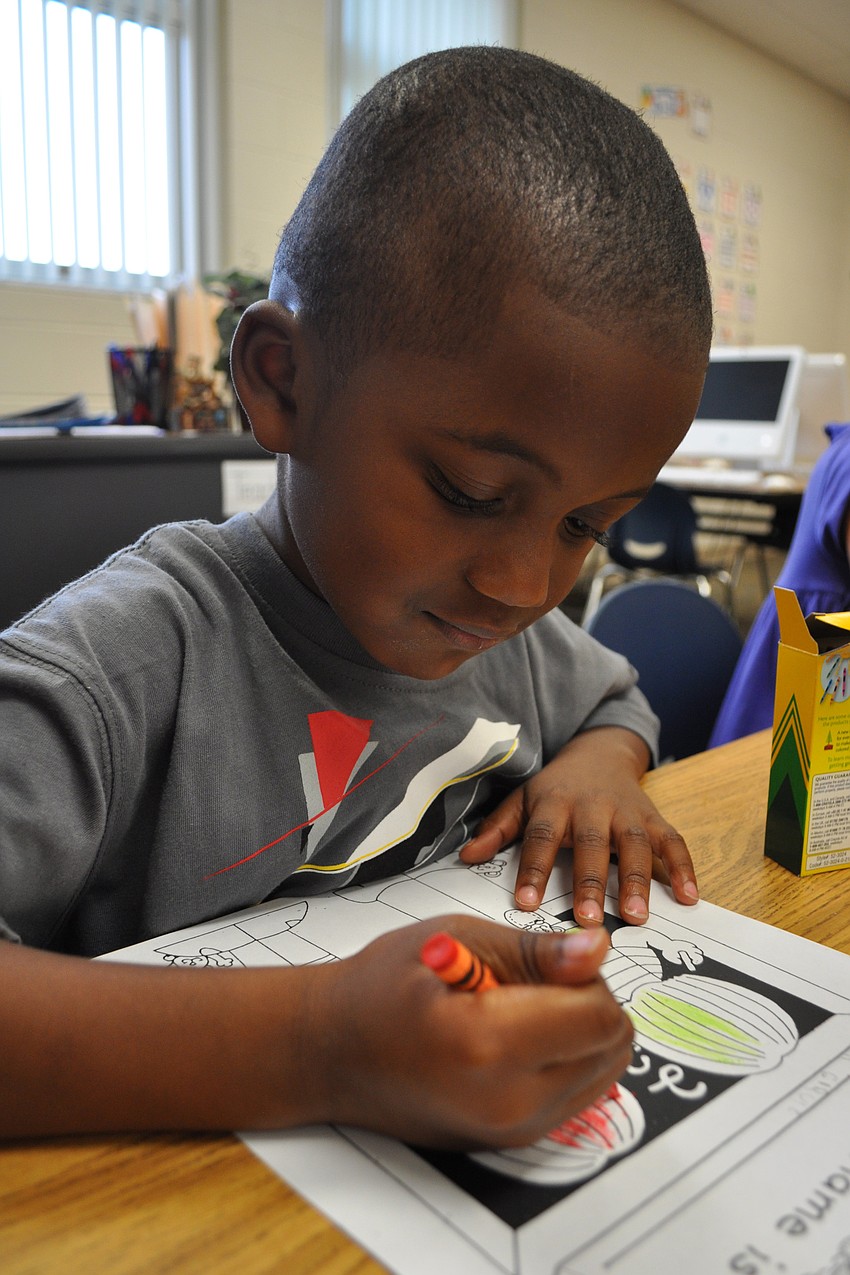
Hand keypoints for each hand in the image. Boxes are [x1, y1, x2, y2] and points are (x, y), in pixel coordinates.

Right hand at [309, 915, 631, 1148]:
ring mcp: (512, 1132)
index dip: (585, 975)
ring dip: (581, 1035)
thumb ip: (538, 952)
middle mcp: (509, 1101)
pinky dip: (565, 1062)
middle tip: (534, 982)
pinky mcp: (513, 1143)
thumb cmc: (382, 986)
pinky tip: (516, 1040)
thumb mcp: (458, 939)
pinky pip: (577, 1096)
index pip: (599, 1015)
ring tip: (521, 1010)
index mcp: (490, 1042)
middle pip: (611, 1048)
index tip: (549, 960)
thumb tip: (598, 950)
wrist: (330, 1052)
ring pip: (603, 1074)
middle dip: (589, 1004)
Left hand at [459, 726, 698, 925]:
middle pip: (591, 843)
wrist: (599, 752)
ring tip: (636, 916)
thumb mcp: (522, 800)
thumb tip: (465, 857)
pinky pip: (673, 841)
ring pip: (634, 843)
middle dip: (590, 881)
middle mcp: (592, 806)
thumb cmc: (556, 788)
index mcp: (554, 802)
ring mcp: (627, 811)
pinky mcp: (654, 818)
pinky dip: (684, 868)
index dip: (533, 869)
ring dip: (638, 879)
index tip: (525, 904)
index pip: (540, 836)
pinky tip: (689, 897)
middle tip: (589, 919)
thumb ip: (498, 829)